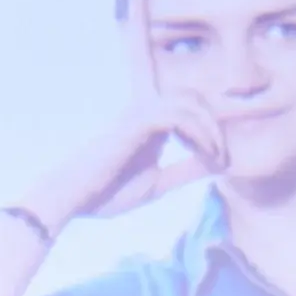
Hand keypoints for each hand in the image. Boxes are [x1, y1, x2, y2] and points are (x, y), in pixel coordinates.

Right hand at [58, 89, 226, 222]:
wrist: (73, 197)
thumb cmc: (106, 194)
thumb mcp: (158, 183)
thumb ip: (185, 172)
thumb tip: (218, 164)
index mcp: (150, 126)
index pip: (190, 110)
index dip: (212, 128)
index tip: (221, 159)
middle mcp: (146, 113)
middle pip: (194, 98)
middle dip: (215, 122)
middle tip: (222, 155)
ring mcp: (141, 114)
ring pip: (189, 101)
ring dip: (209, 126)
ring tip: (215, 154)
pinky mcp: (138, 121)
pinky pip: (179, 115)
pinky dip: (197, 131)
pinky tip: (202, 153)